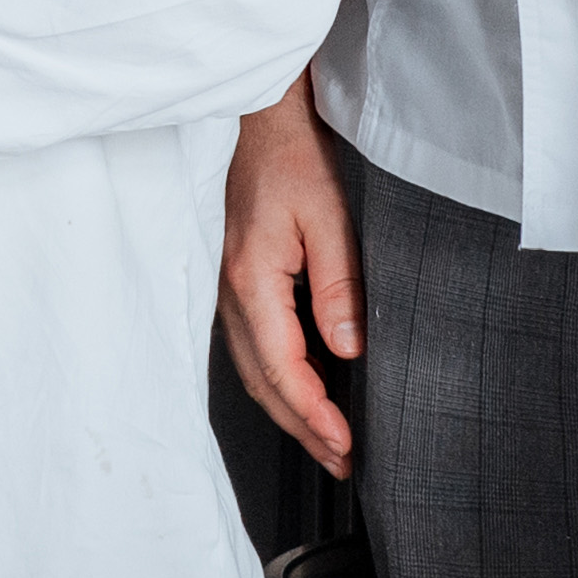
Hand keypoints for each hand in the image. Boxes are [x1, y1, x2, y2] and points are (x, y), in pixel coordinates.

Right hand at [215, 85, 363, 472]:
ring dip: (290, 410)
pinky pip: (254, 347)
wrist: (258, 115)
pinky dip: (280, 380)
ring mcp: (228, 289)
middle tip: (342, 462)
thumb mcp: (329, 214)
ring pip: (255, 370)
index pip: (283, 368)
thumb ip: (339, 284)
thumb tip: (350, 348)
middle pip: (264, 383)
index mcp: (252, 280)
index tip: (344, 444)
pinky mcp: (236, 281)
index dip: (314, 414)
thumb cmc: (291, 154)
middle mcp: (231, 292)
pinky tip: (305, 388)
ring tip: (327, 440)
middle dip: (303, 428)